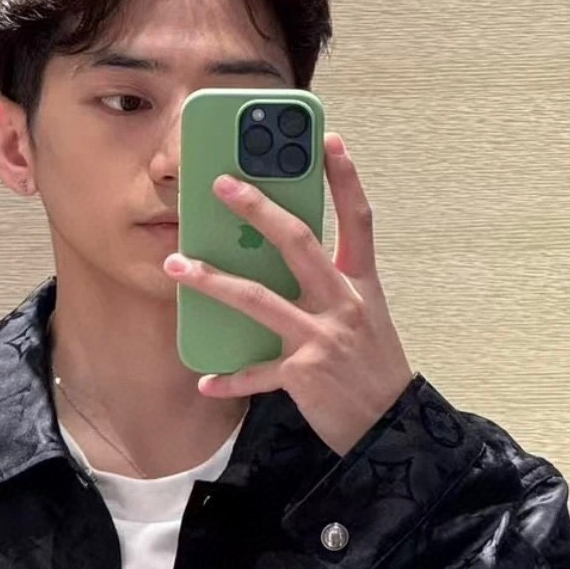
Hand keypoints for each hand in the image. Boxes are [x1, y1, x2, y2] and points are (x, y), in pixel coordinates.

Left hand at [163, 133, 414, 456]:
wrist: (392, 429)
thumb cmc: (372, 372)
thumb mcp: (365, 320)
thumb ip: (331, 289)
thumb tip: (281, 265)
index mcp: (361, 285)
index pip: (358, 219)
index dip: (345, 178)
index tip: (327, 139)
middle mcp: (343, 303)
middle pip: (298, 243)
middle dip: (257, 209)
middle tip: (221, 184)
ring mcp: (322, 337)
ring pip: (259, 298)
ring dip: (213, 281)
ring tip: (177, 267)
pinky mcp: (304, 373)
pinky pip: (257, 373)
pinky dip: (230, 378)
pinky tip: (206, 380)